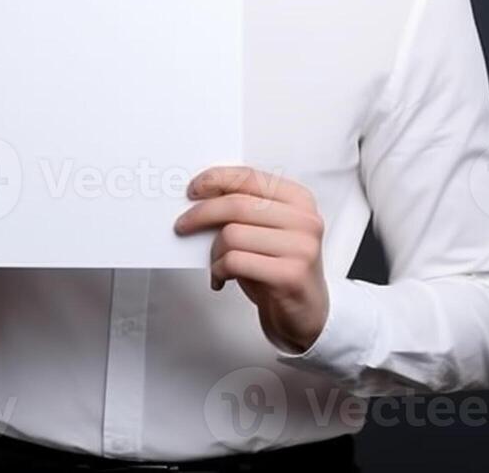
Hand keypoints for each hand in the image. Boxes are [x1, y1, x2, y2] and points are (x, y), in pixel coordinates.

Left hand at [173, 165, 329, 353]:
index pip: (250, 177)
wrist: (306, 313)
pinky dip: (218, 270)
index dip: (216, 179)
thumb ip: (244, 210)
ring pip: (232, 235)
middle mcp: (304, 220)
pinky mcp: (290, 275)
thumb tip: (201, 196)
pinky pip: (235, 262)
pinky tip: (221, 278)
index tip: (193, 189)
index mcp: (299, 200)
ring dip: (213, 252)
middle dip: (200, 215)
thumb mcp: (265, 232)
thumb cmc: (279, 269)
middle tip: (182, 226)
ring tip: (216, 264)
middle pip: (236, 205)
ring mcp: (301, 247)